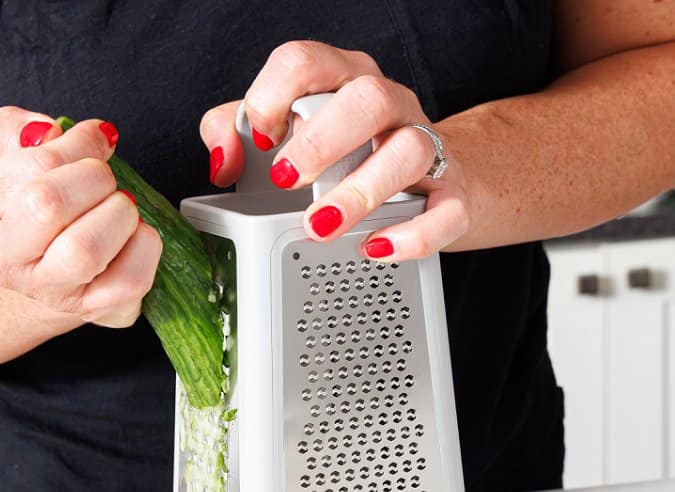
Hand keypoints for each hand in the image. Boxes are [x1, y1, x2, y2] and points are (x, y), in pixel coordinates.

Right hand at [0, 107, 161, 327]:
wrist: (33, 266)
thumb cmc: (22, 202)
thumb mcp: (0, 155)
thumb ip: (12, 128)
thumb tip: (46, 131)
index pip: (32, 166)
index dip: (78, 144)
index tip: (94, 142)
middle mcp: (6, 261)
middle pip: (47, 206)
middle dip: (93, 177)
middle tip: (104, 178)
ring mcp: (50, 292)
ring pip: (84, 250)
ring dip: (118, 213)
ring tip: (118, 206)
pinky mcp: (95, 310)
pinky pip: (129, 280)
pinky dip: (144, 247)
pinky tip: (135, 234)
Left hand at [201, 41, 468, 260]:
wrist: (426, 179)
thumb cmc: (341, 152)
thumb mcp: (281, 132)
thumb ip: (235, 132)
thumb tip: (223, 162)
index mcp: (341, 78)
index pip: (307, 61)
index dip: (273, 95)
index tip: (260, 139)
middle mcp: (388, 102)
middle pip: (366, 97)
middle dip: (321, 141)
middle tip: (286, 179)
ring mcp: (425, 144)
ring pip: (409, 150)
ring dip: (361, 191)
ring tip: (321, 225)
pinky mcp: (451, 192)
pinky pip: (445, 209)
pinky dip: (412, 233)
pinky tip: (375, 247)